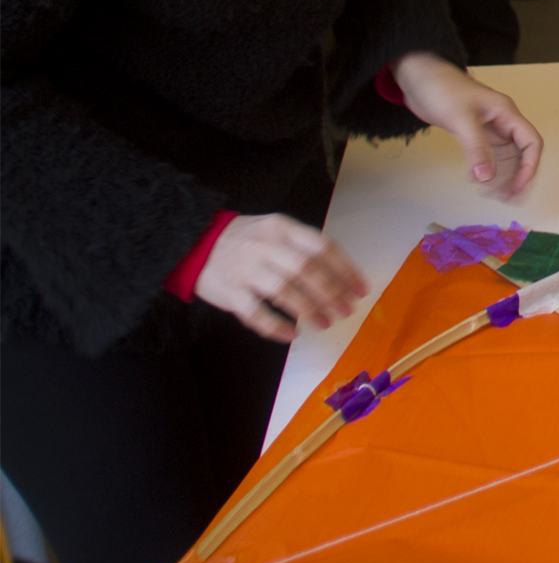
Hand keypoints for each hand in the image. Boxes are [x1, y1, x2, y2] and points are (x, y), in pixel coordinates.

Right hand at [195, 214, 368, 342]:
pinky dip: (276, 326)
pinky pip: (255, 313)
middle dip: (332, 292)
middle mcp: (265, 246)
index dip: (345, 270)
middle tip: (347, 310)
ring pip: (284, 291)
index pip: (322, 247)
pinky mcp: (229, 292)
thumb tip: (341, 275)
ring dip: (310, 310)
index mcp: (282, 228)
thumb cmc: (245, 240)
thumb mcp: (275, 229)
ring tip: (326, 323)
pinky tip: (292, 334)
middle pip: (306, 269)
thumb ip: (303, 246)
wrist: (192, 243)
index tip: (360, 289)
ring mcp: (246, 269)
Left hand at [390, 52, 543, 196]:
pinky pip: (487, 155)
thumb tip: (487, 177)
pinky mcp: (473, 132)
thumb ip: (475, 148)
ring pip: (505, 156)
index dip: (529, 166)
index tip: (518, 186)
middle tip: (509, 198)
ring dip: (503, 176)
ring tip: (496, 195)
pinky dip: (486, 169)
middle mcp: (502, 122)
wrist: (419, 76)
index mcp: (507, 114)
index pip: (531, 143)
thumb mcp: (461, 119)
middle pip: (521, 153)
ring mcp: (488, 128)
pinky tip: (477, 180)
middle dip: (518, 176)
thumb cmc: (442, 88)